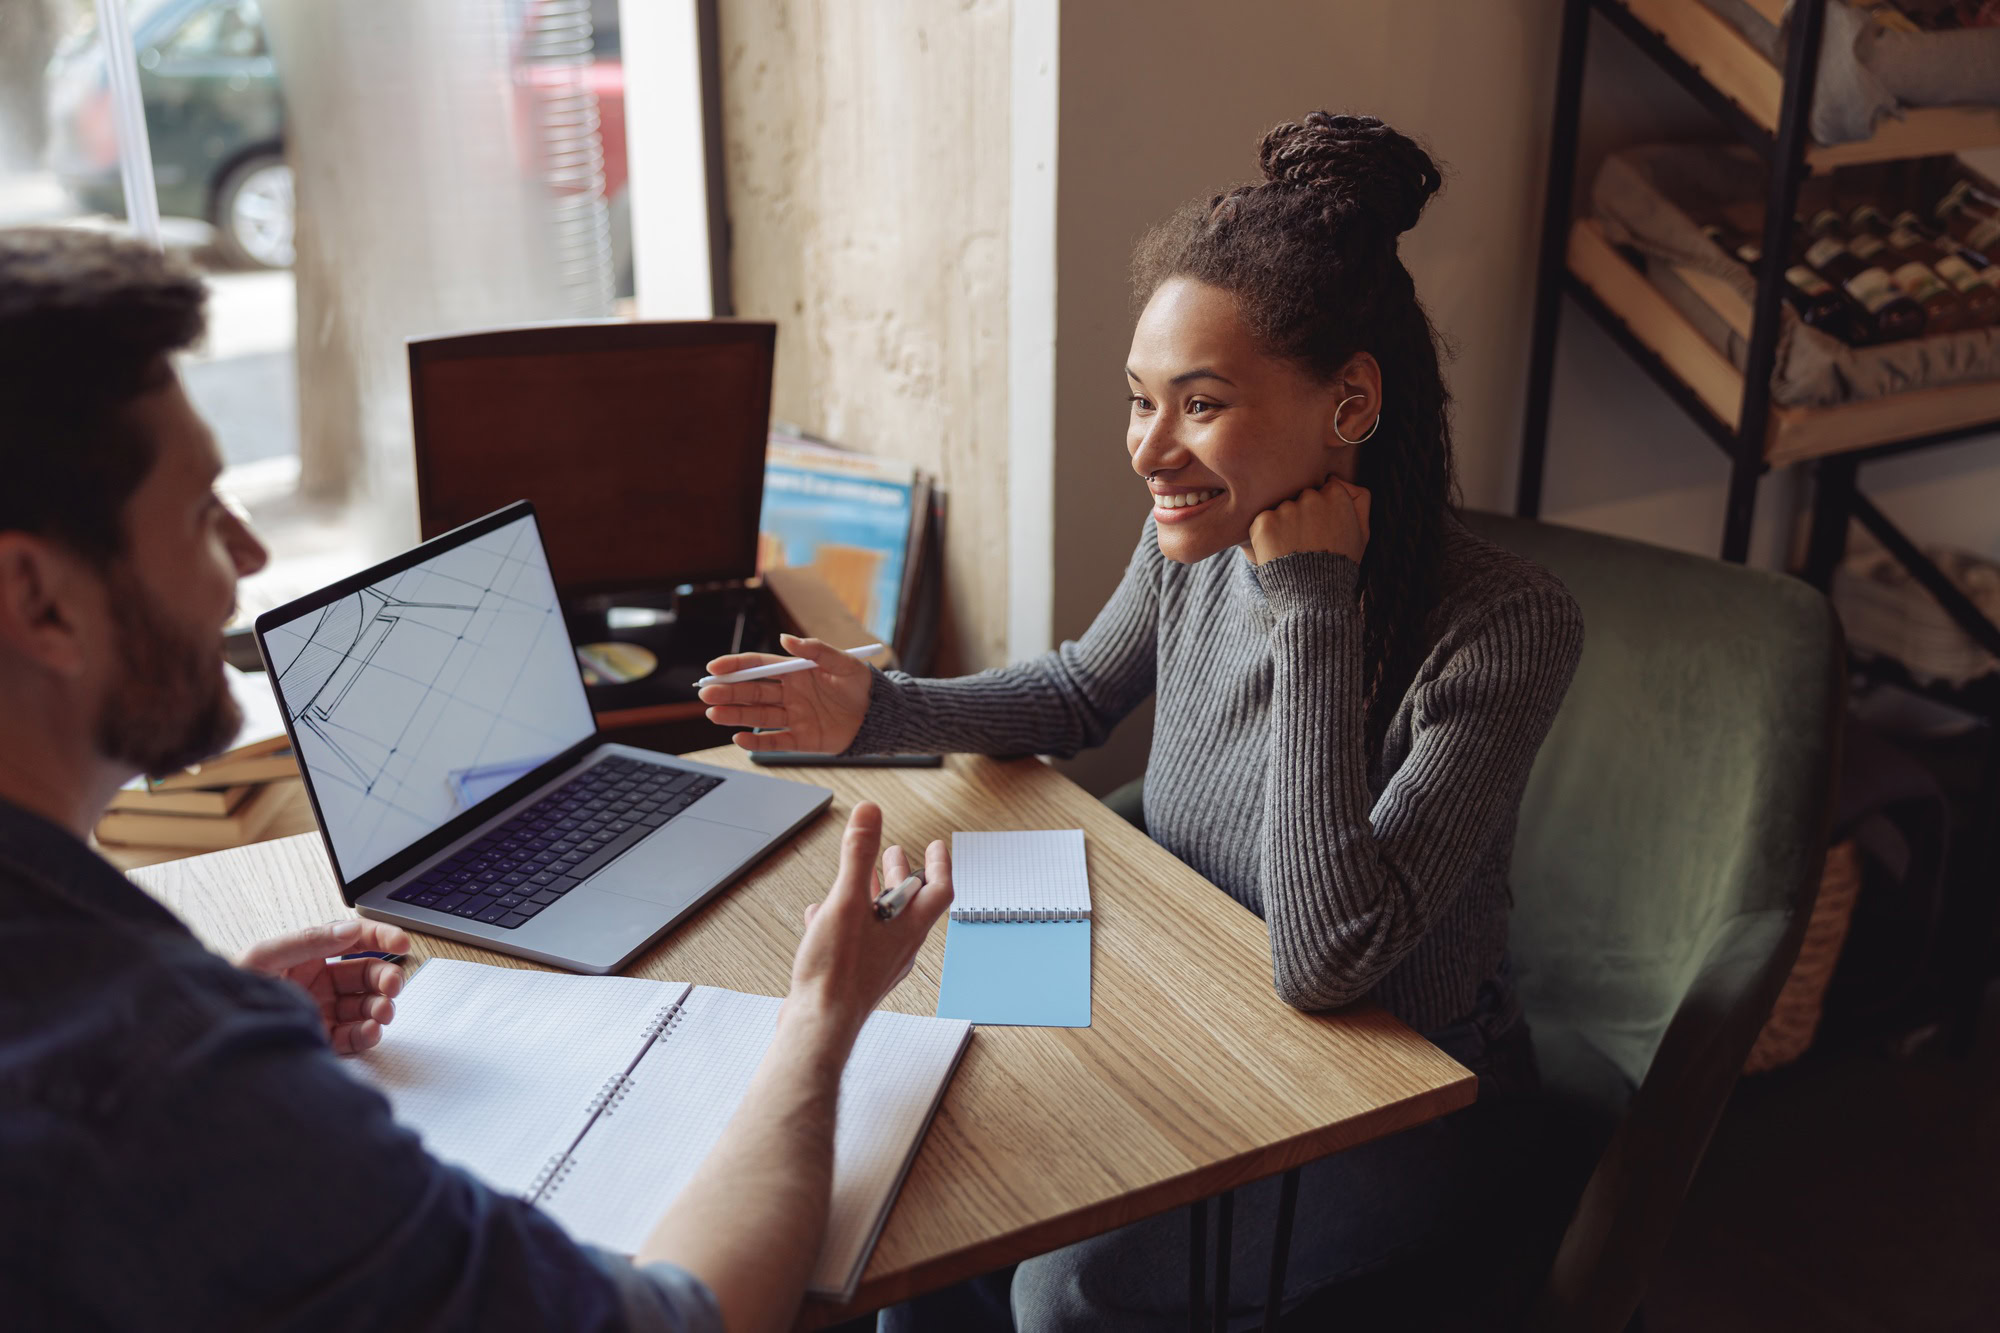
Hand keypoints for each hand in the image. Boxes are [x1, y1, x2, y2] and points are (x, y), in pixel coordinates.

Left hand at [240, 918, 411, 1054]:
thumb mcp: (264, 956)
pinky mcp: (320, 1040)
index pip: (354, 940)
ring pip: (365, 1005)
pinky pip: (353, 1036)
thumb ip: (308, 941)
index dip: (381, 938)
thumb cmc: (230, 992)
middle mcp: (319, 982)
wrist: (210, 1035)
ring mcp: (322, 1011)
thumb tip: (350, 930)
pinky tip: (370, 1031)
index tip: (402, 943)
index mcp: (308, 955)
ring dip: (381, 1007)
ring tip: (382, 1013)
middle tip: (393, 986)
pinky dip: (367, 1034)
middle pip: (366, 974)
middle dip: (385, 978)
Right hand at [700, 633, 873, 754]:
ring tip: (712, 713)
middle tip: (706, 692)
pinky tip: (738, 738)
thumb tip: (786, 639)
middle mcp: (789, 694)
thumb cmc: (862, 685)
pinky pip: (774, 740)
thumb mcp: (844, 663)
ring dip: (734, 714)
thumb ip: (816, 651)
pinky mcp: (801, 739)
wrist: (879, 716)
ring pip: (757, 715)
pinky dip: (756, 741)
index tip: (714, 668)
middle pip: (752, 692)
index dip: (736, 666)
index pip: (759, 667)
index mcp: (795, 672)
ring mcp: (793, 717)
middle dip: (728, 691)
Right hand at [786, 802, 951, 1042]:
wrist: (818, 1026)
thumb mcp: (847, 902)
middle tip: (895, 853)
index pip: (938, 890)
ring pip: (882, 922)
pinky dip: (846, 920)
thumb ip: (858, 855)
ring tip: (862, 878)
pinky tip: (824, 915)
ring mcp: (877, 965)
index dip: (940, 864)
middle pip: (909, 905)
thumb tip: (870, 813)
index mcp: (908, 929)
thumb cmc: (838, 974)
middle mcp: (899, 948)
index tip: (937, 845)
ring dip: (874, 896)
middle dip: (901, 875)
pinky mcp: (854, 977)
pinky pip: (857, 941)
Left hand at [1248, 476, 1370, 564]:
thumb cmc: (1340, 563)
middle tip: (1308, 541)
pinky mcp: (1264, 521)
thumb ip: (1359, 499)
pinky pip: (1263, 520)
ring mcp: (1286, 508)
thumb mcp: (1362, 532)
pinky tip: (1279, 551)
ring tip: (1293, 549)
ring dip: (1284, 524)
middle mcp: (1311, 496)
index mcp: (1336, 495)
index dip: (1324, 509)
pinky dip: (1267, 534)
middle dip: (1304, 514)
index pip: (1325, 488)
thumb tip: (1337, 478)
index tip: (1324, 527)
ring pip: (1283, 509)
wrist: (1313, 594)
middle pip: (1303, 497)